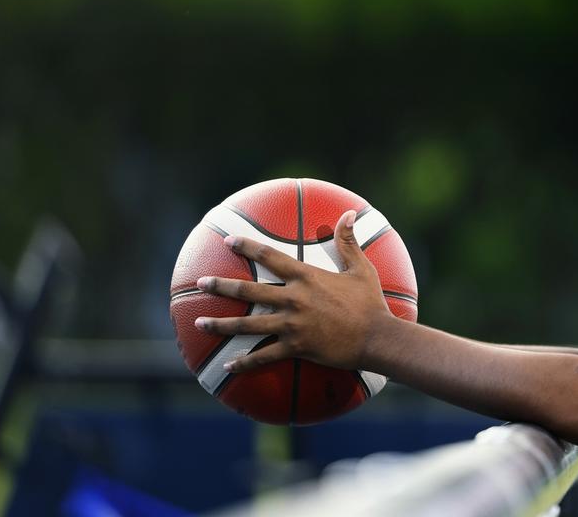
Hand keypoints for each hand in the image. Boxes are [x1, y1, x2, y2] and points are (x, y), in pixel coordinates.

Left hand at [193, 209, 390, 372]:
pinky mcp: (296, 348)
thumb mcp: (361, 269)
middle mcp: (294, 299)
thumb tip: (349, 213)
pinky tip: (230, 365)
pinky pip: (264, 356)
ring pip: (248, 325)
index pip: (270, 256)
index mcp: (306, 277)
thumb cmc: (371, 303)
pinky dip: (246, 361)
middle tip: (201, 282)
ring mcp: (292, 325)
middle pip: (249, 290)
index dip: (247, 246)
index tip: (228, 241)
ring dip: (221, 324)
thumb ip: (348, 242)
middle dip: (222, 285)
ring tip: (200, 323)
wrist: (377, 338)